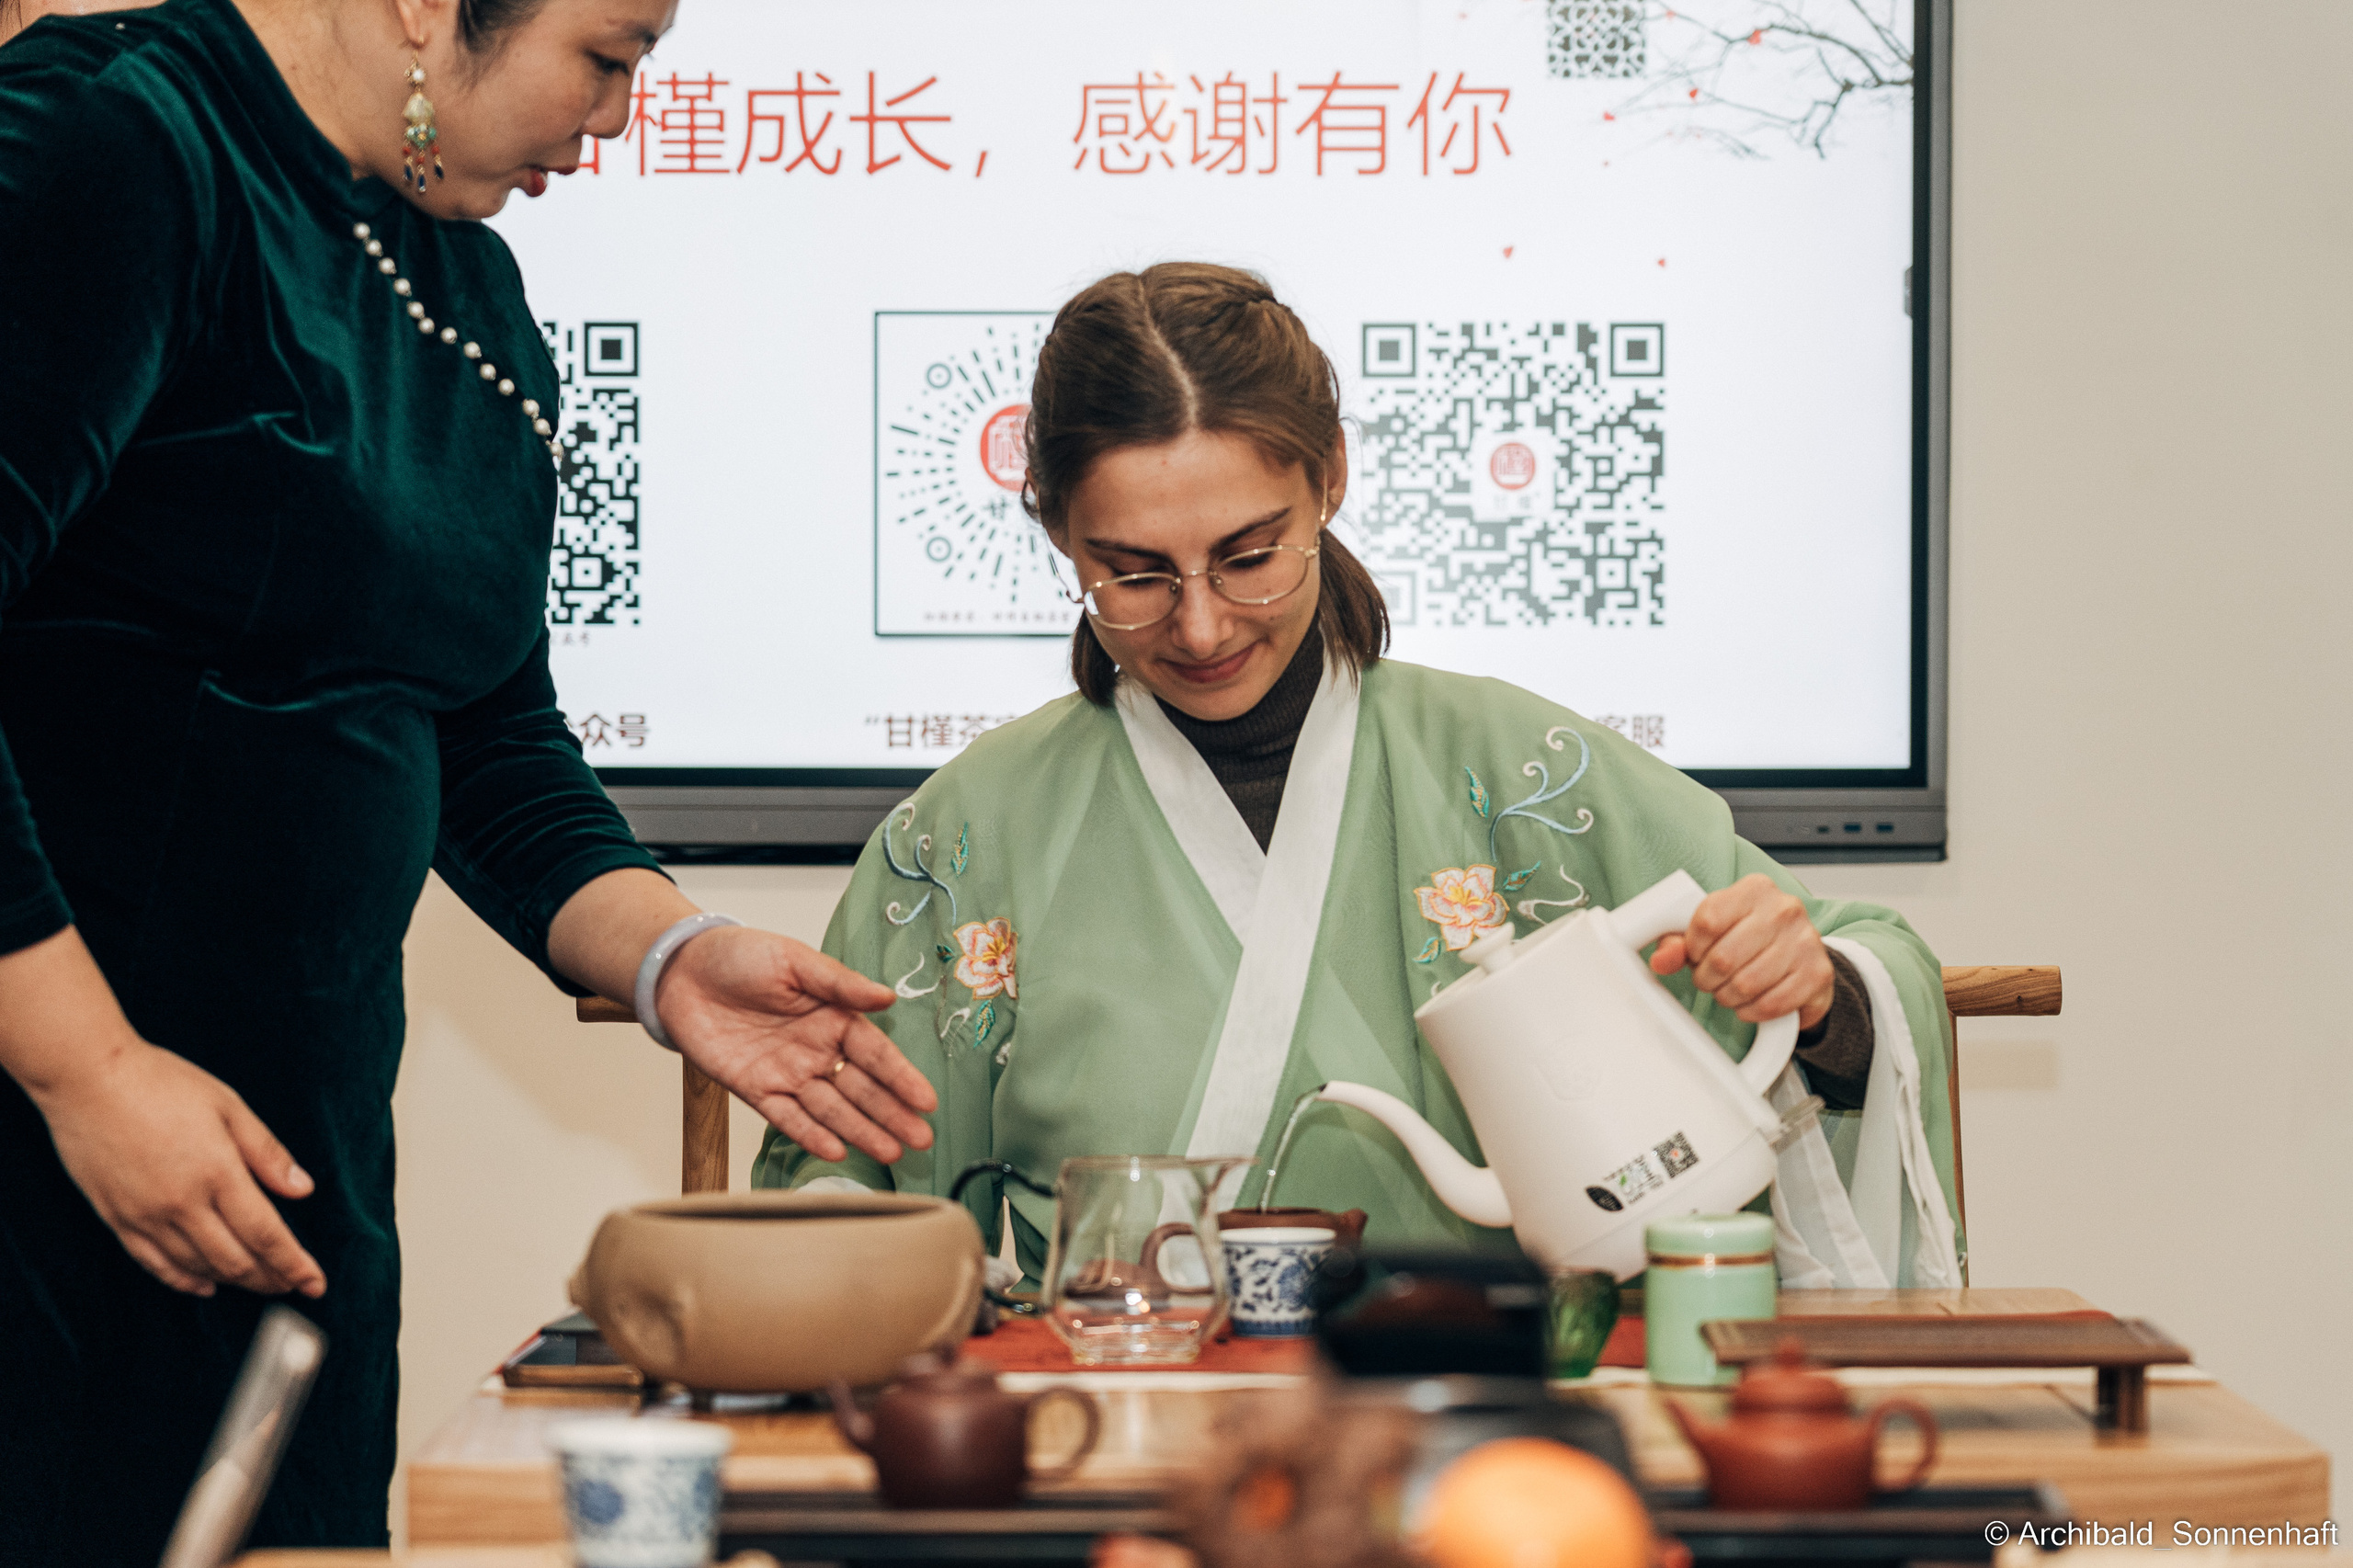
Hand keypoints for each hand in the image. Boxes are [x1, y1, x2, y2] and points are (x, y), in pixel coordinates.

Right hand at [37, 1040, 324, 1297]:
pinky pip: (154, 1265)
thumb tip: (303, 1190)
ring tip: (258, 1283)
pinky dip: (184, 1280)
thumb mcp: (229, 1107)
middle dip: (270, 1278)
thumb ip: (267, 1154)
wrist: (88, 1079)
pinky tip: (204, 1285)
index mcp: (218, 1173)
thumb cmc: (162, 1083)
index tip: (315, 1284)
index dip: (294, 1265)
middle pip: (236, 1259)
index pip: (266, 1235)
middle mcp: (182, 1204)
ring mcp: (146, 1216)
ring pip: (198, 1267)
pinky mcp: (116, 1220)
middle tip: (291, 1284)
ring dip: (233, 1281)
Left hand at [656, 927, 937, 1164]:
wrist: (681, 971)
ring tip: (891, 1152)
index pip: (876, 1053)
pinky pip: (786, 1118)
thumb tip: (887, 997)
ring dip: (861, 1131)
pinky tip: (835, 1151)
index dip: (901, 1077)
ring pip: (831, 1109)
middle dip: (892, 1114)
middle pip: (861, 1088)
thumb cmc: (740, 955)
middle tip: (922, 1140)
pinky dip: (810, 1135)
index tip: (926, 1101)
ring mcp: (787, 1073)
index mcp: (833, 1017)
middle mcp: (816, 1050)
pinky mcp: (754, 1089)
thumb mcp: (795, 960)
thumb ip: (841, 983)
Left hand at [1648, 873, 1835, 1027]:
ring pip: (1746, 984)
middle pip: (1723, 957)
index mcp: (1755, 889)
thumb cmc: (1749, 940)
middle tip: (1710, 980)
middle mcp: (1784, 909)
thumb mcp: (1710, 932)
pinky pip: (1771, 1004)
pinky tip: (1750, 1003)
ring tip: (1729, 990)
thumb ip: (1678, 943)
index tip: (1696, 955)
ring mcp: (1806, 940)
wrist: (1800, 958)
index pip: (1707, 920)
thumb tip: (1661, 960)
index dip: (1693, 948)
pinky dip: (1752, 1011)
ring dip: (1728, 997)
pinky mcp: (1818, 973)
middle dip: (1707, 978)